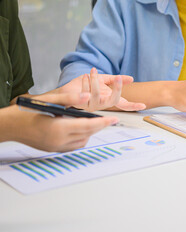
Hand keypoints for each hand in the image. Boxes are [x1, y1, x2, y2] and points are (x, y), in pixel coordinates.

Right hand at [3, 93, 118, 151]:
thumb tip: (88, 96)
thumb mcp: (49, 100)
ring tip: (95, 121)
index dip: (103, 122)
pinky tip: (81, 128)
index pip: (88, 126)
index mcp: (58, 128)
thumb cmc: (27, 111)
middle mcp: (59, 141)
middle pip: (88, 134)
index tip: (115, 119)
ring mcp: (57, 147)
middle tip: (110, 119)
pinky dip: (81, 137)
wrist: (9, 126)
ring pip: (83, 141)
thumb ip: (70, 98)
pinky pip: (74, 145)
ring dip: (91, 132)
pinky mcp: (54, 150)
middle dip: (100, 126)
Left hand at [58, 68, 145, 111]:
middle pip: (114, 100)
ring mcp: (92, 106)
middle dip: (116, 88)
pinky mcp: (81, 104)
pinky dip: (86, 83)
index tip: (143, 106)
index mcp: (109, 99)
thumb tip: (131, 79)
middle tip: (117, 77)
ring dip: (95, 82)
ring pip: (97, 96)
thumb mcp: (104, 80)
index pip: (124, 105)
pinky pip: (85, 94)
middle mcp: (102, 105)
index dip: (133, 106)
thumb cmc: (86, 85)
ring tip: (93, 71)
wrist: (67, 90)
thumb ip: (116, 80)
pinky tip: (85, 77)